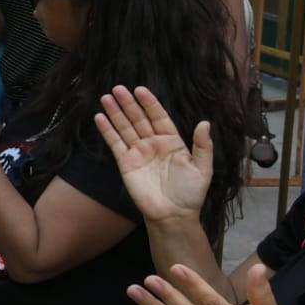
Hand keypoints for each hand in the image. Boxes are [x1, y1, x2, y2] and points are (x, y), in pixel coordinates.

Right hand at [93, 85, 212, 225]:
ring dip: (115, 113)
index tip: (140, 90)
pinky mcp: (126, 163)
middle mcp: (153, 143)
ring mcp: (138, 152)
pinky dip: (107, 131)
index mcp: (172, 141)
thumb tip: (205, 123)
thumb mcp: (203, 169)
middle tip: (118, 88)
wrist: (173, 215)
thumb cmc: (191, 194)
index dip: (150, 103)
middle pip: (139, 119)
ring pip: (125, 128)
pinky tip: (99, 118)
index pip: (158, 117)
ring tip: (106, 97)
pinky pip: (115, 143)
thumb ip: (202, 146)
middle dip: (128, 103)